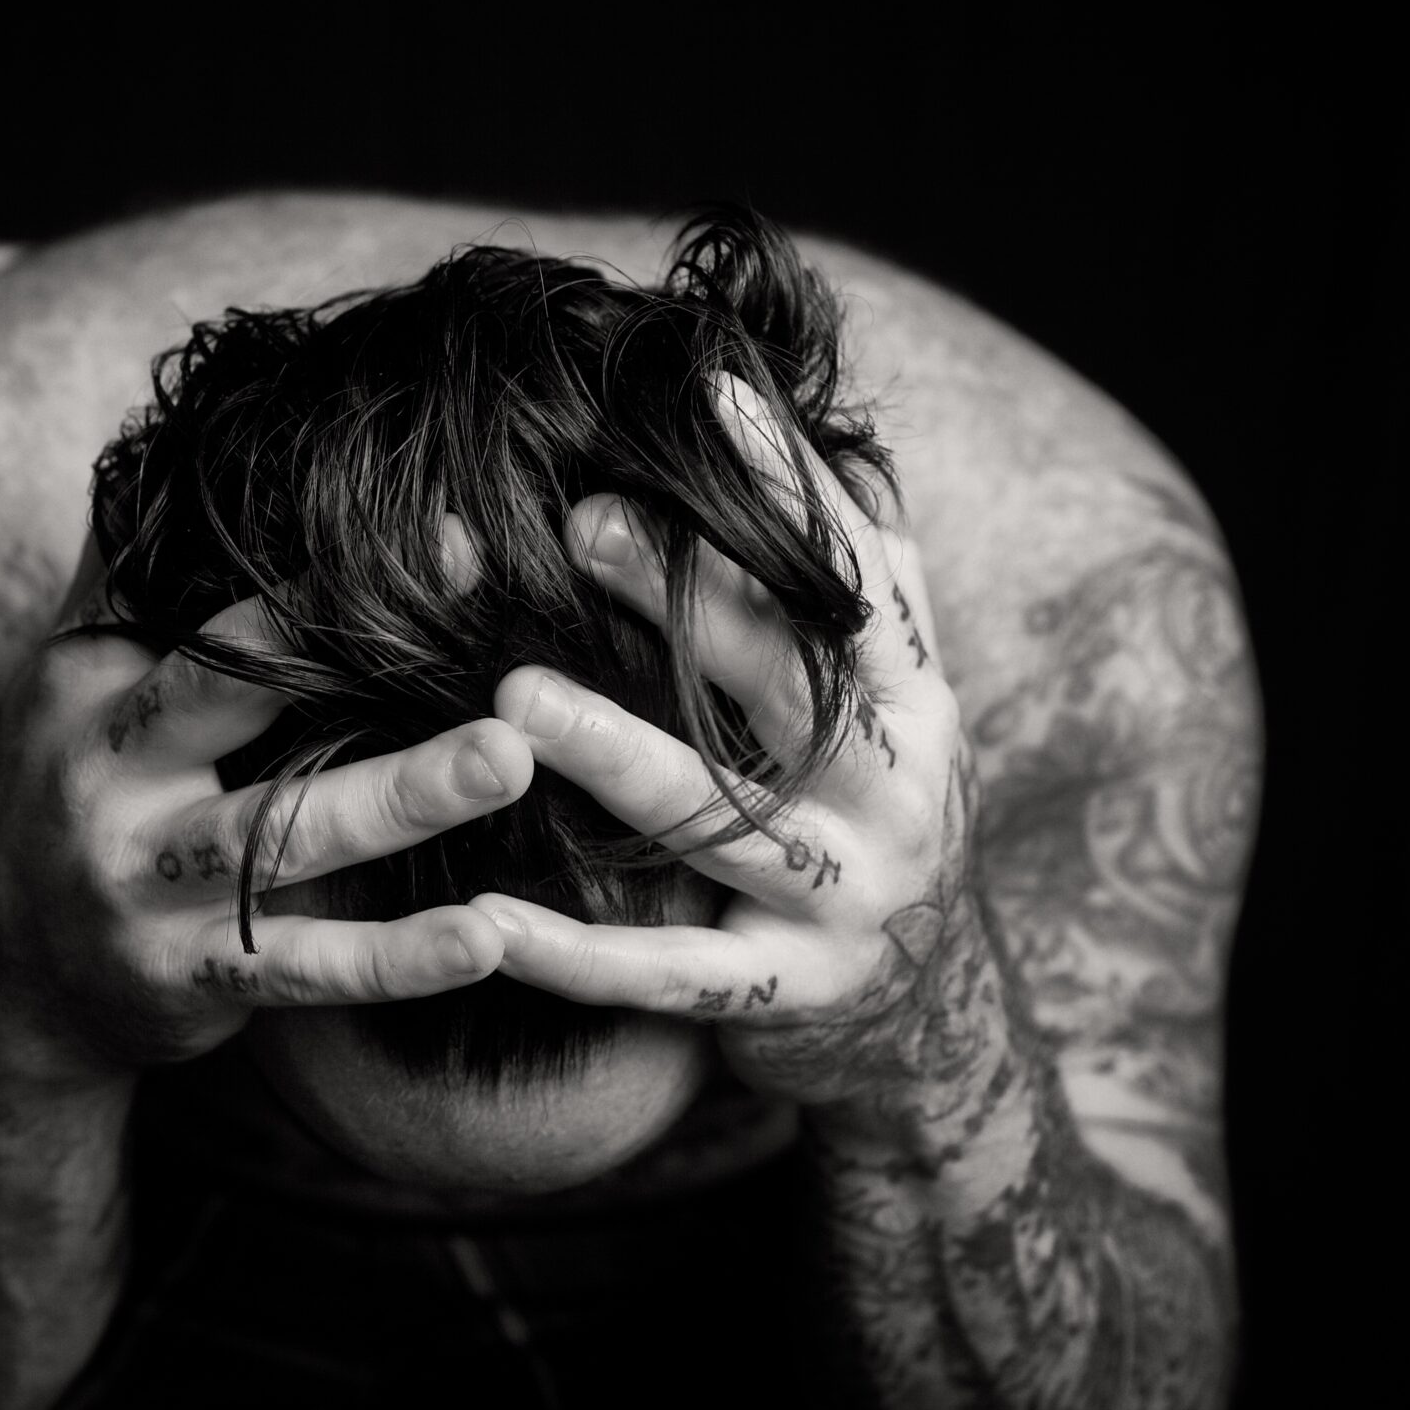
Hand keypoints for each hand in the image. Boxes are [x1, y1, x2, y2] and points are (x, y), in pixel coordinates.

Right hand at [0, 524, 529, 1078]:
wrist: (19, 979)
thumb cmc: (85, 794)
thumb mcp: (78, 686)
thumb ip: (139, 584)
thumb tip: (204, 446)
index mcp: (93, 698)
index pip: (217, 627)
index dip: (325, 584)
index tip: (453, 538)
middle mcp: (106, 787)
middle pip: (237, 709)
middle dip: (358, 662)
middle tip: (477, 628)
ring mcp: (142, 893)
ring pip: (284, 839)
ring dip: (405, 800)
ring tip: (511, 762)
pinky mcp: (185, 984)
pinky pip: (302, 966)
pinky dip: (395, 958)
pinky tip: (486, 937)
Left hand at [474, 377, 980, 1117]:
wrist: (921, 1017)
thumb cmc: (866, 816)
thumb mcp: (891, 704)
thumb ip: (863, 591)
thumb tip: (840, 445)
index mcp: (915, 700)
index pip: (855, 576)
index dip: (790, 484)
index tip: (709, 392)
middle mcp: (896, 793)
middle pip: (791, 682)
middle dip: (690, 600)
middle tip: (581, 525)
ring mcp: (847, 899)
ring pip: (723, 821)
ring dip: (616, 755)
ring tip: (516, 701)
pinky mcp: (789, 996)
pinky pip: (671, 973)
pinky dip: (577, 953)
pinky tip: (488, 922)